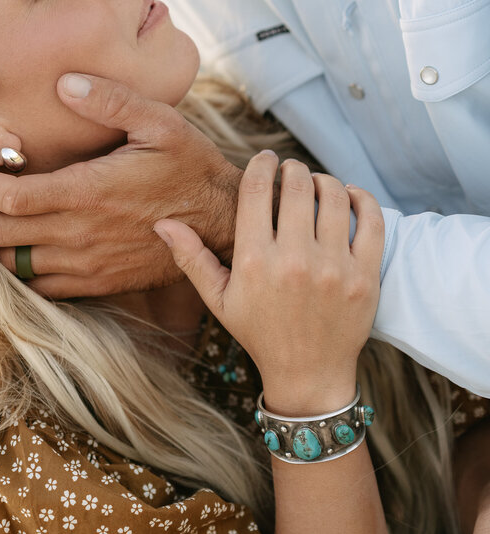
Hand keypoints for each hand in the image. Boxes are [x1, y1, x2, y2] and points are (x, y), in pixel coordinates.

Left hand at [0, 72, 242, 297]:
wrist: (222, 224)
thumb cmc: (188, 166)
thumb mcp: (160, 121)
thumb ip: (111, 100)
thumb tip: (64, 83)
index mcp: (88, 192)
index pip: (10, 197)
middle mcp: (80, 235)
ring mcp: (87, 265)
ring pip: (14, 265)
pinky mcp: (97, 283)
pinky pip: (40, 287)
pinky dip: (17, 269)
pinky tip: (14, 244)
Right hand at [154, 153, 383, 413]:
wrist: (308, 375)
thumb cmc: (259, 333)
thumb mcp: (219, 299)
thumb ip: (191, 258)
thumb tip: (162, 223)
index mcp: (254, 261)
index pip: (257, 190)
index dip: (262, 164)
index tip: (266, 158)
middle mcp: (294, 260)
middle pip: (297, 185)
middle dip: (292, 169)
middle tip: (290, 171)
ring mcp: (334, 267)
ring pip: (333, 195)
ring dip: (323, 180)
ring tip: (316, 184)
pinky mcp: (366, 275)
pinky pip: (370, 219)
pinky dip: (361, 198)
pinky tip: (349, 196)